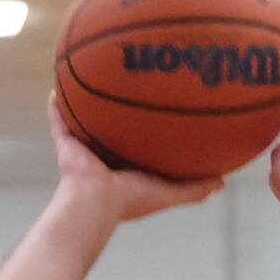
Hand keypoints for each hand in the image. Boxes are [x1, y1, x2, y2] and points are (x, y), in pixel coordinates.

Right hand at [49, 92, 222, 223]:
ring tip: (91, 73)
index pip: (138, 143)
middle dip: (118, 108)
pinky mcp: (65, 145)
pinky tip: (58, 84)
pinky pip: (59, 120)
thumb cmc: (130, 201)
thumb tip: (223, 181)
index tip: (160, 106)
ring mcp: (83, 150)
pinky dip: (56, 106)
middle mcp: (104, 157)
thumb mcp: (170, 192)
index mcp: (126, 168)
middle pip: (112, 127)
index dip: (148, 125)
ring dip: (87, 101)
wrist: (93, 205)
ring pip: (85, 120)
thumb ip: (194, 187)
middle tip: (129, 81)